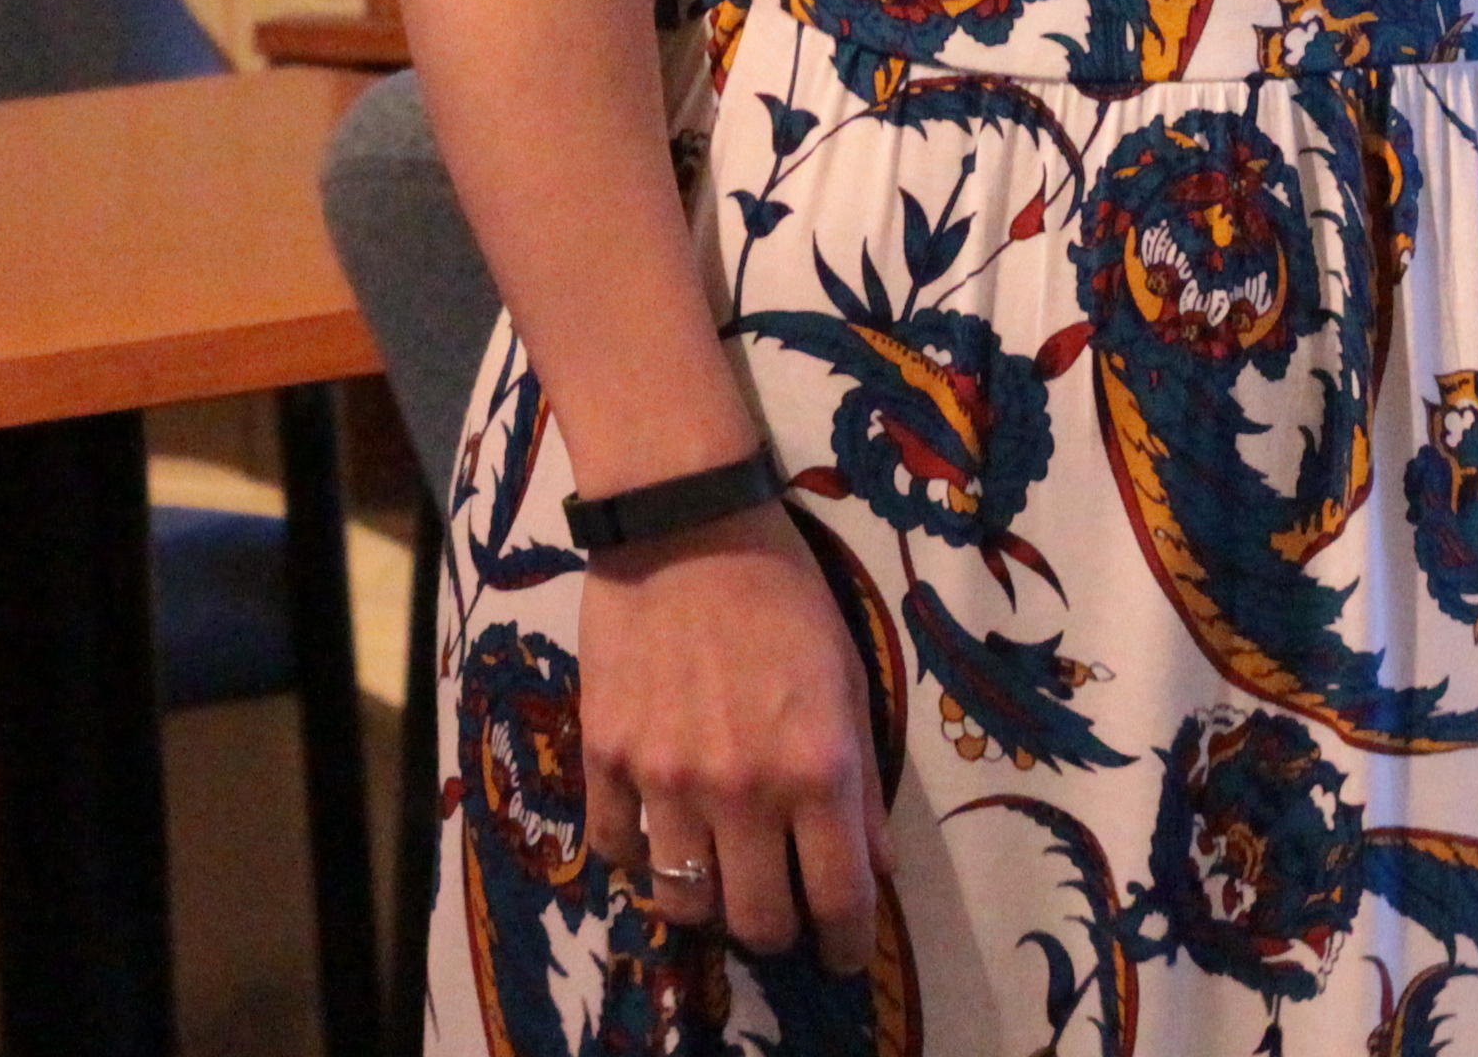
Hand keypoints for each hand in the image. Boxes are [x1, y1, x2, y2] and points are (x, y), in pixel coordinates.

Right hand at [576, 508, 885, 971]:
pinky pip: (616, 848)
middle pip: (758, 921)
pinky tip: (656, 836)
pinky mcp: (605, 754)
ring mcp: (666, 777)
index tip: (842, 952)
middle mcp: (743, 790)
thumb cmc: (784, 598)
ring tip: (712, 880)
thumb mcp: (850, 684)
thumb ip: (862, 786)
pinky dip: (639, 858)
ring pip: (682, 900)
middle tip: (777, 911)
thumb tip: (872, 865)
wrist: (685, 525)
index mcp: (817, 772)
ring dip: (705, 904)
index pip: (840, 901)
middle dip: (777, 932)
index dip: (846, 945)